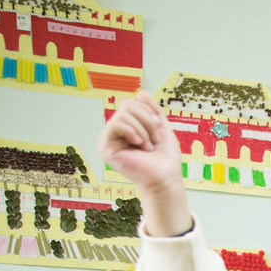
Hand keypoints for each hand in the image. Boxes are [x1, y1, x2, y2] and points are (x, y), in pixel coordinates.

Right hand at [97, 94, 189, 236]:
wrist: (166, 177)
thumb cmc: (165, 157)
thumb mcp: (161, 127)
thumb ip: (151, 110)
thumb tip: (140, 93)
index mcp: (127, 127)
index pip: (131, 104)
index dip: (148, 113)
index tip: (159, 131)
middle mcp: (116, 132)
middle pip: (126, 105)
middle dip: (146, 120)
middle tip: (155, 139)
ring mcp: (109, 140)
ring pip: (122, 114)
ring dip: (142, 129)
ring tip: (148, 146)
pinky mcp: (105, 148)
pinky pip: (115, 124)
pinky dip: (132, 131)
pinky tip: (139, 144)